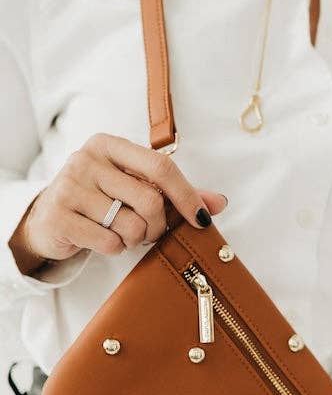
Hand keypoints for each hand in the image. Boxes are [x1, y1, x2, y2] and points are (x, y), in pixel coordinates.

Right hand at [9, 133, 227, 274]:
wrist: (49, 220)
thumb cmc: (102, 201)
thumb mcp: (137, 188)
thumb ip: (177, 193)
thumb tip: (220, 203)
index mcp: (109, 145)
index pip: (161, 167)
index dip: (187, 196)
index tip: (202, 220)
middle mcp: (86, 160)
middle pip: (150, 201)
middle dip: (158, 226)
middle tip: (148, 231)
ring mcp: (69, 187)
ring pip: (131, 225)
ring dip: (135, 239)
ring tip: (121, 232)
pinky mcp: (59, 216)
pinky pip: (110, 242)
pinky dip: (115, 248)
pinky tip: (103, 239)